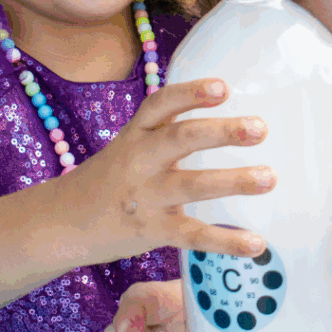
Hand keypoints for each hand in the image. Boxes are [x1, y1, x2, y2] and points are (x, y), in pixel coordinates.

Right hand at [93, 78, 275, 260]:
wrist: (63, 222)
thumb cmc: (111, 179)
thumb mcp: (131, 145)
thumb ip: (169, 133)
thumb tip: (230, 122)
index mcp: (136, 133)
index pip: (161, 104)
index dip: (191, 94)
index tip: (223, 88)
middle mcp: (139, 159)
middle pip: (180, 139)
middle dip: (221, 132)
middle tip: (259, 128)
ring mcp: (144, 196)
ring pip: (192, 186)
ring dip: (233, 181)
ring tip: (268, 178)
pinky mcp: (150, 231)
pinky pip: (192, 235)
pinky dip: (226, 240)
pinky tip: (256, 244)